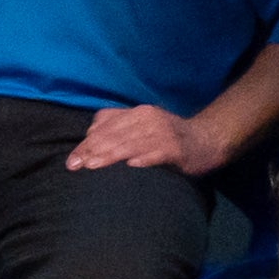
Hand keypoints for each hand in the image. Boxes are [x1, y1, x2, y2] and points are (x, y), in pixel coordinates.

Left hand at [67, 104, 197, 170]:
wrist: (207, 140)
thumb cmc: (168, 137)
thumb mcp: (142, 126)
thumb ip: (118, 126)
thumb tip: (89, 134)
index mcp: (137, 113)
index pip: (106, 126)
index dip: (86, 143)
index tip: (71, 160)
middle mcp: (148, 119)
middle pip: (115, 135)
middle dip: (92, 150)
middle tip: (75, 165)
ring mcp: (163, 133)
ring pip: (131, 143)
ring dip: (112, 154)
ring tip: (93, 164)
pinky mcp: (176, 148)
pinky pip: (158, 153)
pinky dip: (145, 158)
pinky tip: (133, 165)